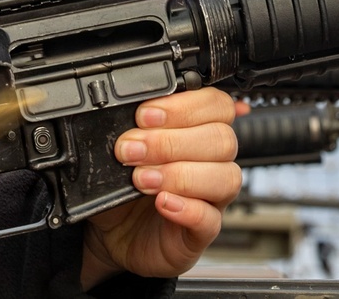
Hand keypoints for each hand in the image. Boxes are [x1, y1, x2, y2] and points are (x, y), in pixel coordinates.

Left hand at [81, 88, 240, 287]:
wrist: (112, 232)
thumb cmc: (119, 184)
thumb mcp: (117, 149)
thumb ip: (127, 127)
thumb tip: (120, 111)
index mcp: (195, 130)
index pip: (216, 105)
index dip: (185, 106)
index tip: (145, 115)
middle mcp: (209, 161)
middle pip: (222, 139)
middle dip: (171, 141)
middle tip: (132, 149)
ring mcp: (210, 198)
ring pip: (226, 177)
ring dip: (179, 174)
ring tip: (141, 179)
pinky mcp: (201, 232)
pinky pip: (211, 219)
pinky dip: (186, 208)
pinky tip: (161, 202)